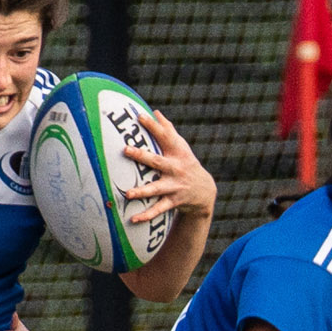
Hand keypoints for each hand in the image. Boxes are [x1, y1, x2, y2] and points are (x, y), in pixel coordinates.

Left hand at [120, 110, 216, 224]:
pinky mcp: (174, 202)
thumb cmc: (186, 164)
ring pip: (156, 189)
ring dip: (142, 191)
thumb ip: (168, 130)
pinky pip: (158, 209)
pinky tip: (133, 219)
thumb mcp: (181, 147)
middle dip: (141, 156)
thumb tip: (155, 111)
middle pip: (157, 161)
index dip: (153, 126)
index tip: (139, 116)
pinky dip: (146, 215)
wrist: (205, 192)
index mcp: (177, 153)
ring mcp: (174, 186)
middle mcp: (175, 168)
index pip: (165, 136)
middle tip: (126, 150)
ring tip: (128, 194)